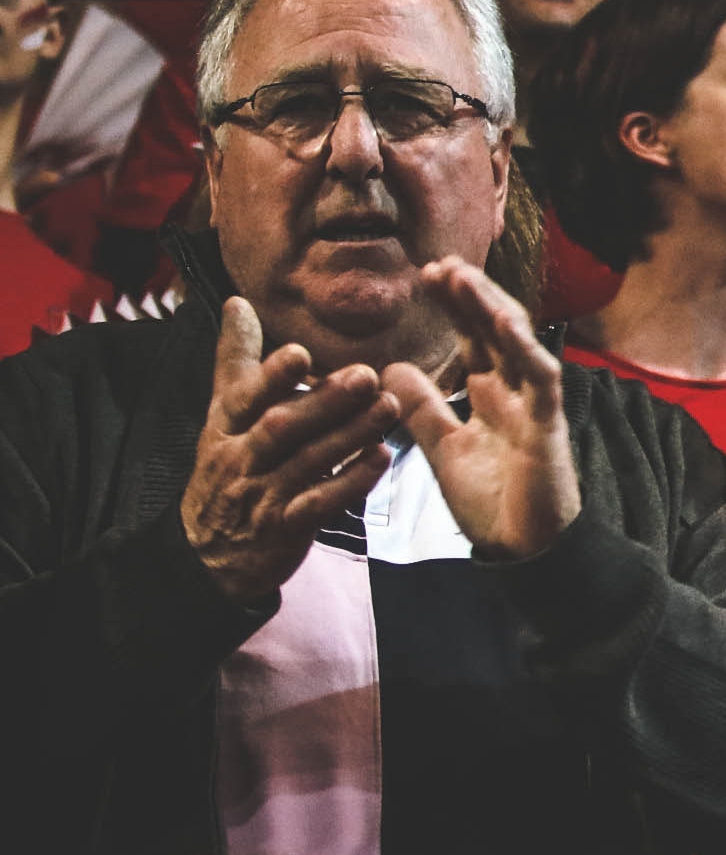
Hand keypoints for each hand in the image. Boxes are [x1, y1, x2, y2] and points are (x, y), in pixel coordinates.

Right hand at [181, 298, 398, 603]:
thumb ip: (235, 359)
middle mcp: (242, 457)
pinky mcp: (286, 528)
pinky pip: (322, 504)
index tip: (300, 352)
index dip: (270, 376)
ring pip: (308, 462)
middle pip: (281, 427)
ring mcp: (263, 494)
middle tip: (367, 375)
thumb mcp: (222, 414)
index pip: (243, 396)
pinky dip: (352, 481)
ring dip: (351, 435)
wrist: (207, 553)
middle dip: (324, 402)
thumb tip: (237, 302)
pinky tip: (382, 459)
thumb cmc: (226, 468)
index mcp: (226, 425)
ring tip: (389, 407)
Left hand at [378, 261, 581, 561]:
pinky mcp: (548, 424)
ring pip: (518, 343)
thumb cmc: (491, 501)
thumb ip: (422, 409)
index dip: (455, 306)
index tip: (426, 276)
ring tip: (463, 276)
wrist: (522, 549)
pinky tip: (504, 321)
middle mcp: (514, 391)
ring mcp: (534, 404)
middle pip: (494, 330)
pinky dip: (525, 348)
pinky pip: (541, 378)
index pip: (473, 338)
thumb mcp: (442, 448)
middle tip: (440, 264)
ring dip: (492, 307)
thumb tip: (390, 368)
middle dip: (471, 296)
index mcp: (490, 395)